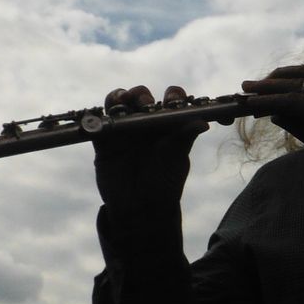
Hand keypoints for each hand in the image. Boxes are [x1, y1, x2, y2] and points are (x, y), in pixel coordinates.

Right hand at [93, 85, 206, 213]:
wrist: (140, 208)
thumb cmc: (164, 183)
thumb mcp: (176, 160)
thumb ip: (184, 138)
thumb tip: (203, 124)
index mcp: (169, 124)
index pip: (172, 101)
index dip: (173, 96)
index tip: (173, 100)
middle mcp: (147, 122)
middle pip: (142, 97)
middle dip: (142, 95)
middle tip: (145, 104)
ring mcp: (125, 129)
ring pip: (120, 103)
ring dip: (121, 96)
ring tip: (124, 100)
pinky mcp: (104, 139)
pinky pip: (100, 120)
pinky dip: (100, 113)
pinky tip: (107, 113)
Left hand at [242, 60, 303, 186]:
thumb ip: (300, 122)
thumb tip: (275, 115)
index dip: (294, 71)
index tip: (275, 78)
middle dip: (277, 76)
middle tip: (253, 85)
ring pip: (295, 84)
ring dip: (268, 86)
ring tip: (247, 90)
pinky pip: (291, 101)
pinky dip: (270, 101)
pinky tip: (255, 106)